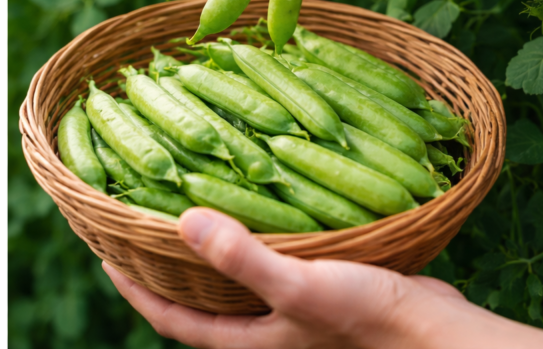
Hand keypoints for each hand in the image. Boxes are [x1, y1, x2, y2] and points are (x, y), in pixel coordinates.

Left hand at [104, 208, 542, 348]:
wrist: (439, 336)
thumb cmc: (368, 320)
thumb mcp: (300, 287)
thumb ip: (242, 259)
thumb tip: (183, 221)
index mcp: (246, 338)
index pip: (171, 318)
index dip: (133, 290)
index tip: (104, 256)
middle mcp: (261, 326)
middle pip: (197, 297)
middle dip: (165, 267)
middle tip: (139, 224)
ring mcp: (290, 308)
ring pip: (232, 278)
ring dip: (207, 249)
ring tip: (185, 207)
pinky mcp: (317, 287)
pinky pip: (268, 260)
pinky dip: (251, 236)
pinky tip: (254, 206)